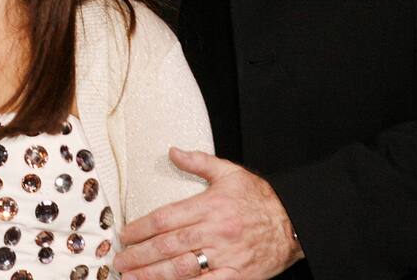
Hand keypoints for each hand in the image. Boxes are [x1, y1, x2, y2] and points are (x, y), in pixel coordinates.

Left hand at [114, 148, 301, 279]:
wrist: (295, 223)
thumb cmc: (260, 199)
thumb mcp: (230, 173)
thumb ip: (199, 162)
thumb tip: (173, 150)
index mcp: (210, 206)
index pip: (166, 218)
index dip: (141, 228)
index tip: (125, 234)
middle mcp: (215, 232)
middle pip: (169, 245)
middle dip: (140, 254)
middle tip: (121, 259)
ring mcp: (225, 256)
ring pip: (182, 268)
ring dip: (153, 275)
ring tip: (132, 277)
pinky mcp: (236, 275)